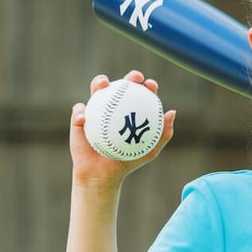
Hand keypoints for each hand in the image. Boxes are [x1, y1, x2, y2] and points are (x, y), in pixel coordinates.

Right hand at [69, 71, 175, 188]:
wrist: (102, 175)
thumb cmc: (126, 162)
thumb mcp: (149, 151)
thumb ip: (164, 134)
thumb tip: (172, 112)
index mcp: (130, 110)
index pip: (141, 93)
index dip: (147, 85)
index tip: (151, 86)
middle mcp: (114, 106)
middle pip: (122, 85)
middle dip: (130, 77)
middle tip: (135, 79)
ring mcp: (96, 110)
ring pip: (97, 89)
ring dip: (100, 82)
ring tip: (104, 85)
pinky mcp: (79, 118)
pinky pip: (79, 110)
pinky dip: (81, 112)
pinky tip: (84, 118)